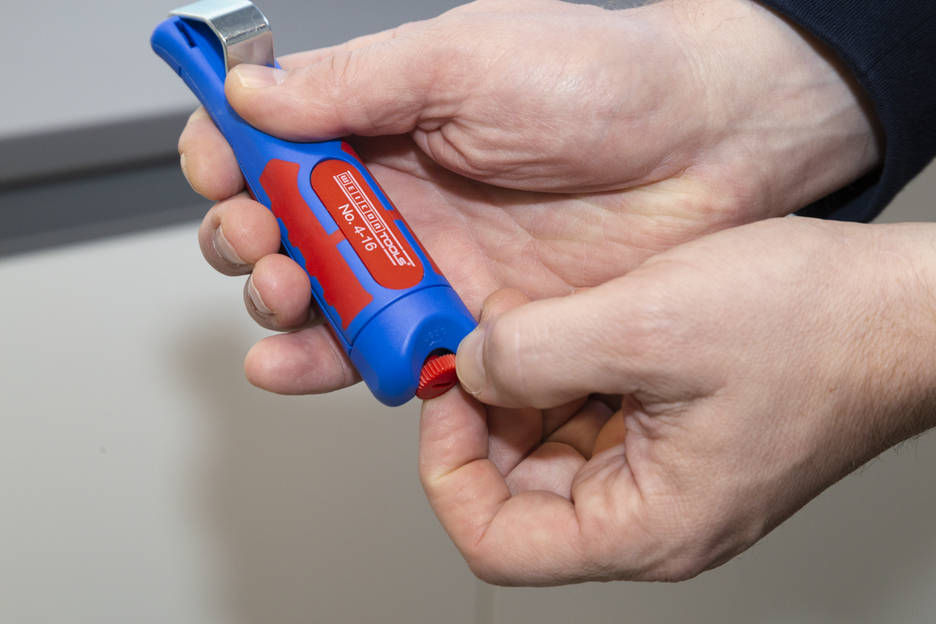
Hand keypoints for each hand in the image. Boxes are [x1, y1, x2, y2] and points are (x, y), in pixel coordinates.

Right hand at [179, 0, 882, 393]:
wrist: (714, 144)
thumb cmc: (605, 78)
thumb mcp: (466, 57)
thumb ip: (355, 83)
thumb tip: (252, 92)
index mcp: (387, 119)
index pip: (274, 141)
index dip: (230, 158)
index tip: (218, 171)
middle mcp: (401, 194)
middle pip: (286, 229)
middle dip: (250, 244)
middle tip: (262, 245)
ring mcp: (434, 260)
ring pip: (327, 297)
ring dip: (283, 310)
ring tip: (283, 306)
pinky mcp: (474, 317)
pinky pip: (390, 347)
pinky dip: (341, 362)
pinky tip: (310, 361)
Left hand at [419, 217, 935, 584]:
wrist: (905, 307)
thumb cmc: (818, 328)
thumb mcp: (649, 325)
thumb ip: (537, 350)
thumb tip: (467, 365)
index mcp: (646, 526)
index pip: (498, 542)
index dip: (450, 469)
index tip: (446, 396)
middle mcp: (651, 512)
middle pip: (518, 488)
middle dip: (485, 413)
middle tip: (475, 344)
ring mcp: (663, 471)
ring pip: (549, 445)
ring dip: (523, 384)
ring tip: (526, 321)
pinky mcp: (675, 430)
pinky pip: (590, 411)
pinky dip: (563, 368)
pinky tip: (569, 321)